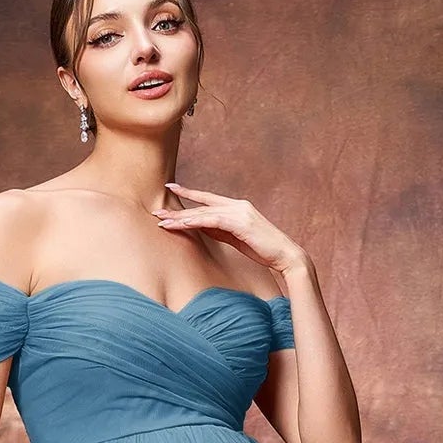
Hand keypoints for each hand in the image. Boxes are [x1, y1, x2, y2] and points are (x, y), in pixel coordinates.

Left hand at [152, 182, 303, 276]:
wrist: (285, 255)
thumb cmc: (263, 249)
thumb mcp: (237, 239)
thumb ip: (220, 230)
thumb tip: (201, 228)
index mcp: (237, 207)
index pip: (208, 199)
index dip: (189, 193)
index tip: (172, 188)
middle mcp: (237, 205)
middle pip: (201, 205)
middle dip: (178, 209)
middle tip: (157, 211)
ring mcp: (239, 212)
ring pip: (203, 213)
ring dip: (181, 218)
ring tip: (162, 221)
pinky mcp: (240, 222)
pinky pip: (212, 221)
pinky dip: (195, 222)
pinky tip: (182, 224)